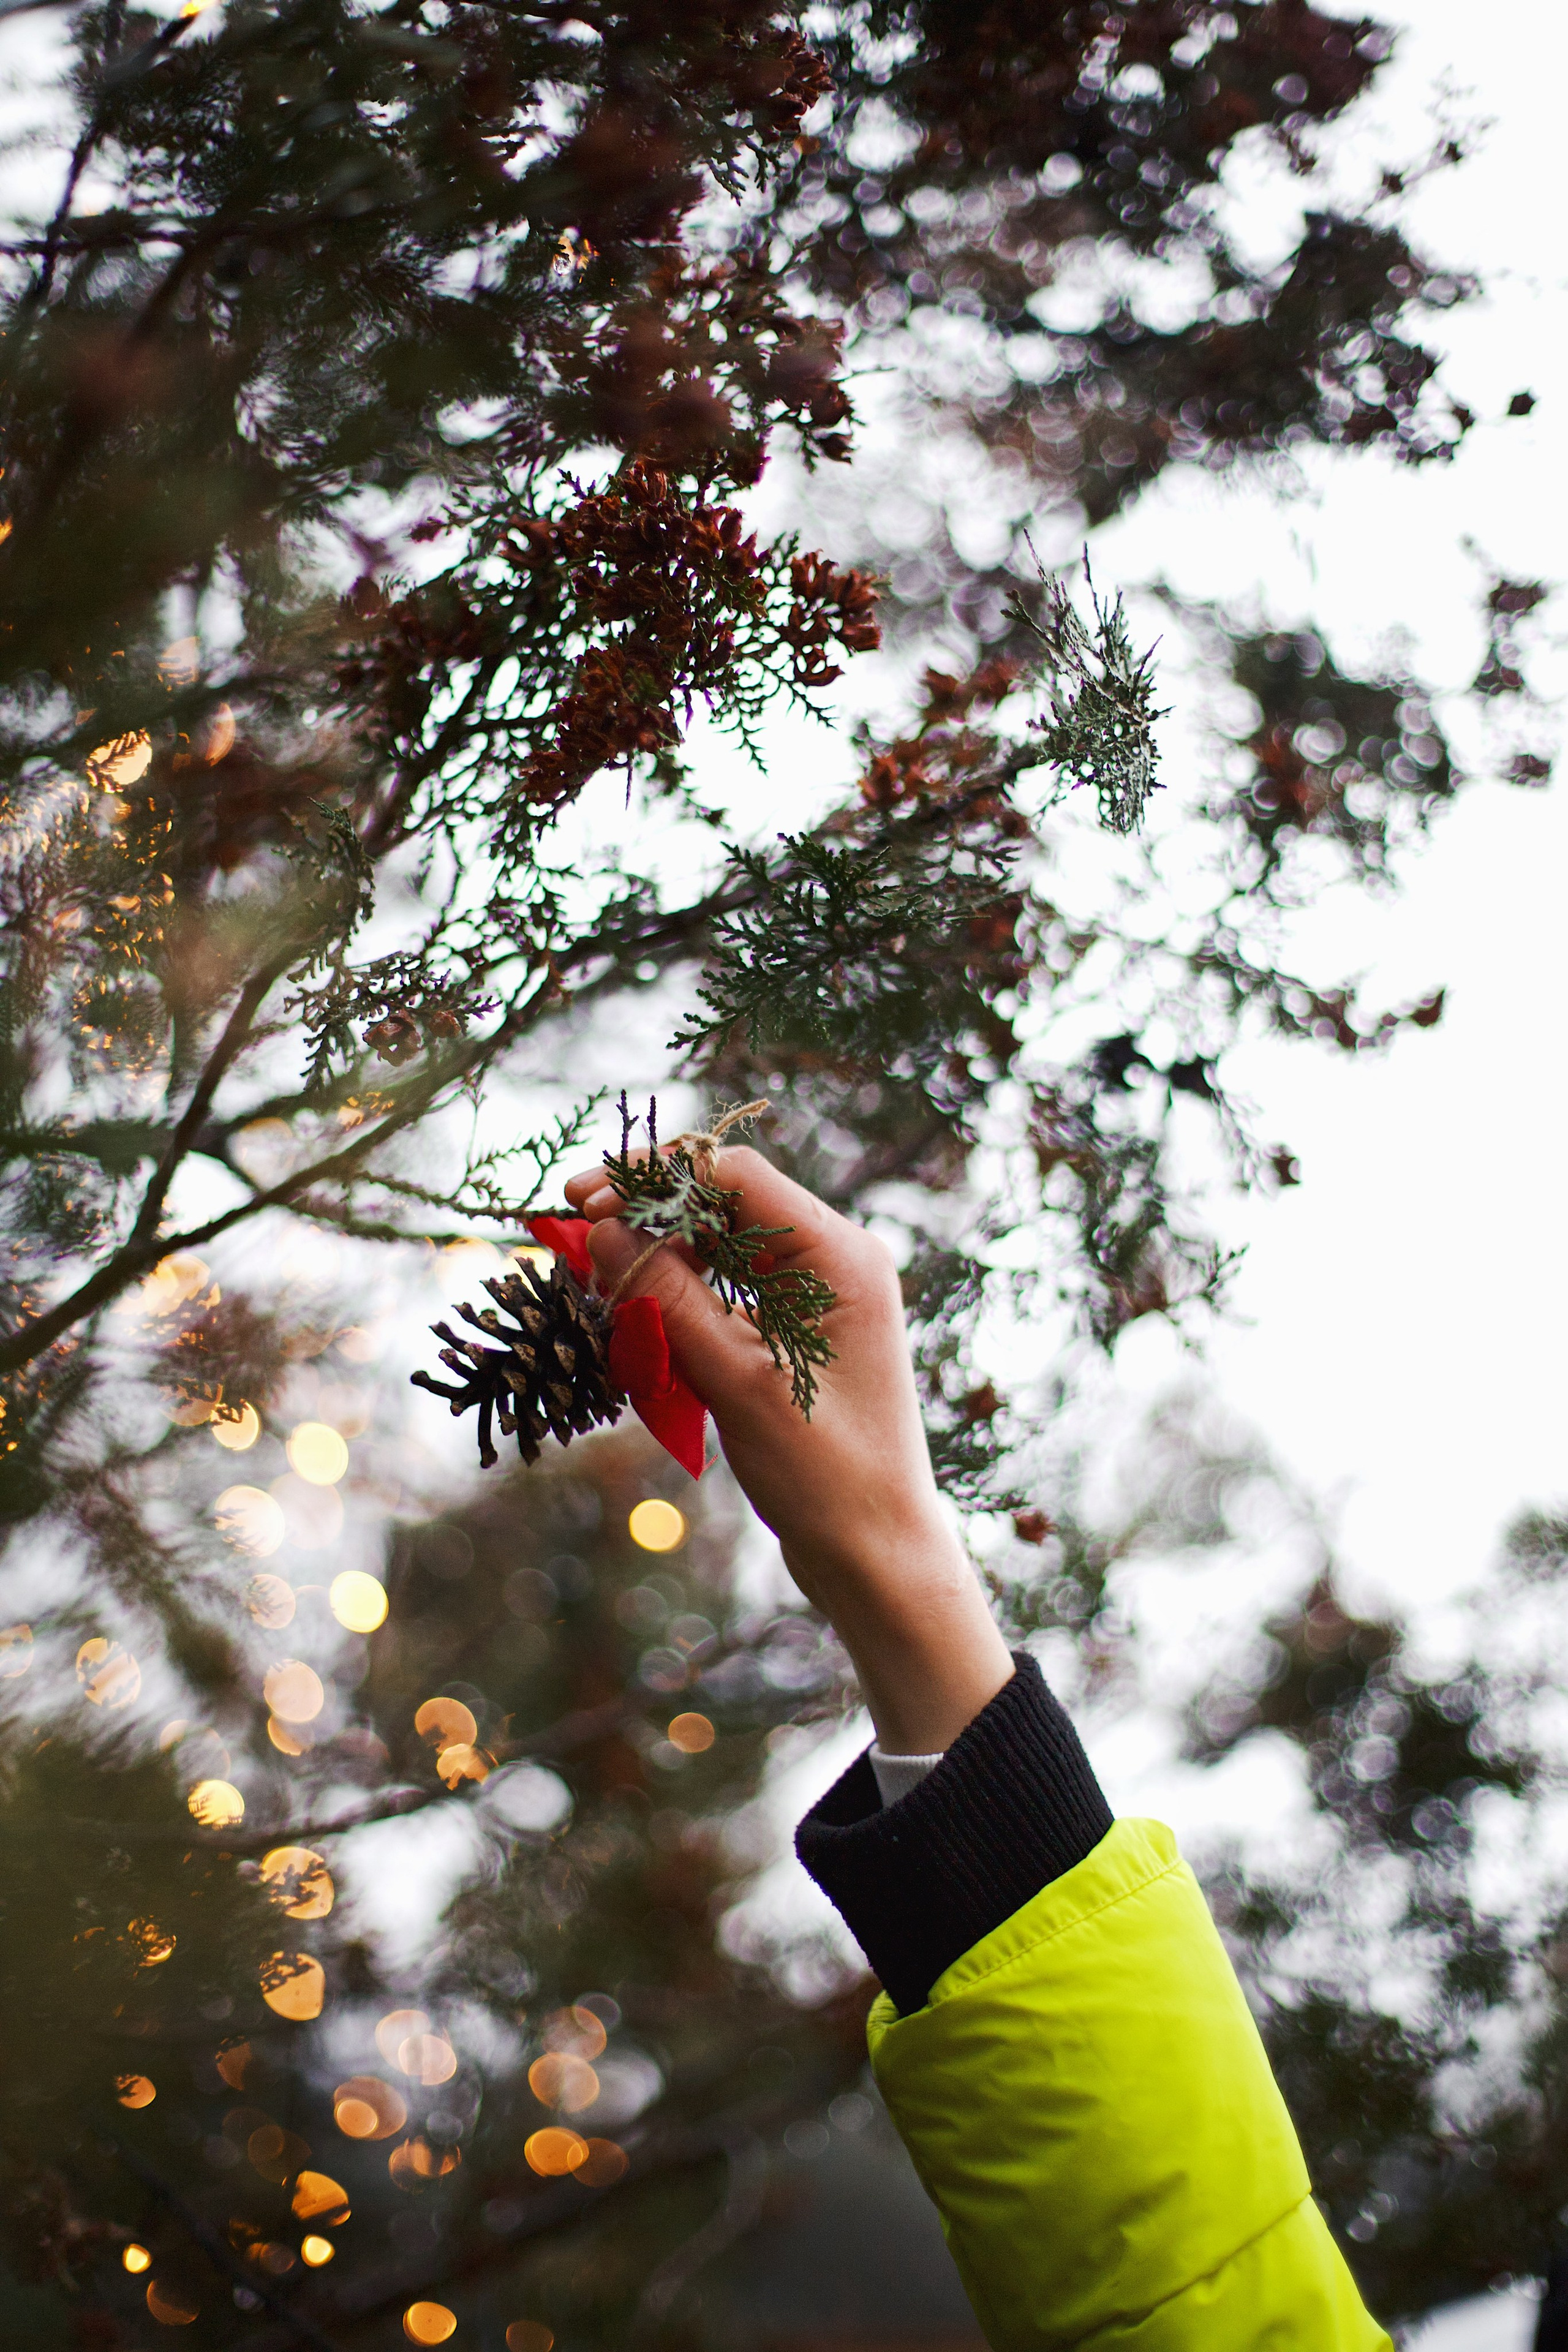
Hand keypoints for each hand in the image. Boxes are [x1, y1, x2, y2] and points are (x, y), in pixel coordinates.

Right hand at [563, 1146, 1012, 1755]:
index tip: (584, 1202)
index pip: (735, 1175)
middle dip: (648, 1212)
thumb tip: (601, 1231)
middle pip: (725, 1200)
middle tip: (572, 1232)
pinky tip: (635, 1309)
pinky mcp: (798, 1329)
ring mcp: (818, 1295)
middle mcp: (835, 1260)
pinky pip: (729, 1285)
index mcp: (840, 1256)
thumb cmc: (824, 1471)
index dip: (654, 1179)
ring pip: (721, 1242)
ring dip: (658, 1252)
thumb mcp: (737, 1379)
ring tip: (596, 1275)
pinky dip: (680, 1291)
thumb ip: (669, 1297)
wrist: (874, 1551)